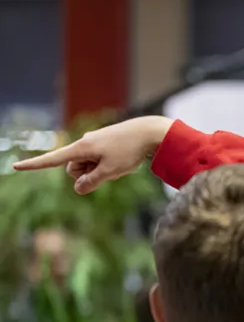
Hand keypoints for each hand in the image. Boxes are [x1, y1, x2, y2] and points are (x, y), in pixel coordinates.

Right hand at [13, 115, 174, 193]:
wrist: (150, 132)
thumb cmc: (130, 151)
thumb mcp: (111, 171)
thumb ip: (92, 181)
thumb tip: (78, 188)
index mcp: (81, 148)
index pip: (53, 159)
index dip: (34, 165)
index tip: (15, 167)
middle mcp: (84, 143)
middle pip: (73, 169)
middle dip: (85, 175)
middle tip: (108, 170)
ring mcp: (94, 142)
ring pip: (87, 165)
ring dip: (98, 170)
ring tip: (118, 163)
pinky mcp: (104, 143)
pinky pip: (99, 160)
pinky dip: (107, 165)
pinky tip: (123, 159)